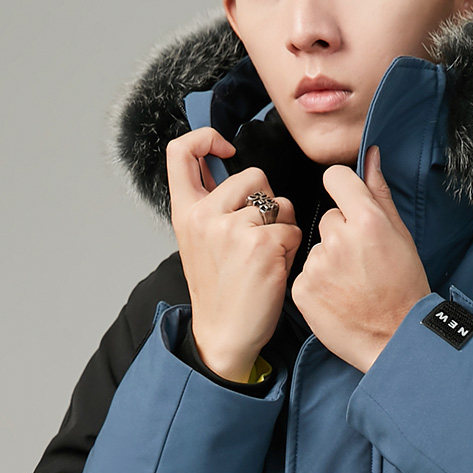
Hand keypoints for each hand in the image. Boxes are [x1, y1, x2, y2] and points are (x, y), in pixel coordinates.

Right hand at [166, 127, 301, 379]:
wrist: (224, 334)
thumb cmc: (219, 289)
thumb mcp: (199, 240)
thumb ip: (210, 202)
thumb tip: (225, 162)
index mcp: (185, 212)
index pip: (181, 151)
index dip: (206, 138)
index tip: (226, 149)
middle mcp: (205, 215)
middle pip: (253, 175)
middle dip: (266, 199)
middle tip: (257, 234)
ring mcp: (233, 229)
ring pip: (279, 203)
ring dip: (281, 227)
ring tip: (264, 256)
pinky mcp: (262, 244)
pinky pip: (292, 228)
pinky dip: (291, 247)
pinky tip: (273, 268)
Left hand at [290, 145, 430, 373]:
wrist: (394, 339)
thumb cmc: (404, 289)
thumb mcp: (401, 236)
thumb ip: (380, 192)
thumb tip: (371, 156)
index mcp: (367, 220)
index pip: (335, 178)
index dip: (343, 190)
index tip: (349, 206)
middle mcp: (338, 238)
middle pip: (328, 218)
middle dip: (341, 235)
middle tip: (362, 262)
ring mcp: (316, 265)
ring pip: (317, 248)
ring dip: (329, 261)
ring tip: (352, 284)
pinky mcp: (301, 289)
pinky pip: (305, 273)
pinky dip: (318, 284)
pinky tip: (338, 297)